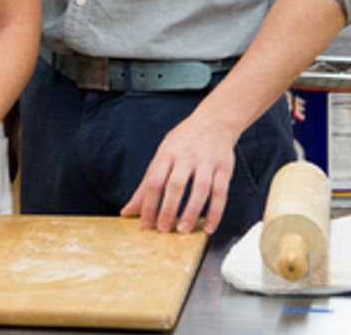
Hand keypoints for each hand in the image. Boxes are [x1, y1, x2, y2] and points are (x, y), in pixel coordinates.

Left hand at [121, 114, 238, 234]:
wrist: (214, 121)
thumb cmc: (183, 143)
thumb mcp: (162, 156)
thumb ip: (146, 185)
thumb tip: (127, 212)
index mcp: (167, 153)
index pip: (154, 181)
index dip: (149, 204)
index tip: (146, 224)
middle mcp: (187, 156)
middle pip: (176, 185)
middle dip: (168, 209)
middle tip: (163, 229)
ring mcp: (207, 162)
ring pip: (200, 189)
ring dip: (191, 212)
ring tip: (183, 230)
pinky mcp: (224, 168)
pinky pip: (221, 193)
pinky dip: (215, 213)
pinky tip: (209, 228)